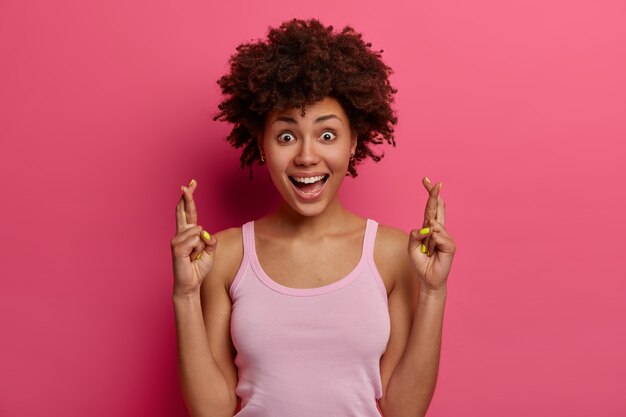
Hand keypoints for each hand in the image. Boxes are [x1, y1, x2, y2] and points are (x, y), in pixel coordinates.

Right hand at [170, 179, 216, 295]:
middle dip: (186, 197)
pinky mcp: (176, 248)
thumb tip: (202, 231)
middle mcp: (181, 234)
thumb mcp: (211, 251)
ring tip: (195, 256)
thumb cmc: (199, 267)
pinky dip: (198, 249)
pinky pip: (195, 240)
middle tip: (187, 184)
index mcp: (188, 233)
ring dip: (201, 246)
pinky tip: (191, 257)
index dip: (189, 198)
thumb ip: (210, 240)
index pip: (189, 212)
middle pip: (183, 211)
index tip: (191, 184)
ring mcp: (177, 240)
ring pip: (197, 231)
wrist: (191, 283)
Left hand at [407, 177, 456, 291]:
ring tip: (427, 250)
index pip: (431, 207)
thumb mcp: (412, 246)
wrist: (428, 279)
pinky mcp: (450, 245)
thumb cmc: (421, 262)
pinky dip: (432, 242)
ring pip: (434, 225)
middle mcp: (439, 229)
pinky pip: (438, 236)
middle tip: (435, 182)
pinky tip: (433, 250)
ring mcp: (446, 236)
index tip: (426, 180)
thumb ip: (415, 234)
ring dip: (426, 237)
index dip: (430, 194)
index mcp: (430, 227)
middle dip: (435, 194)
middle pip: (438, 207)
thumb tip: (427, 226)